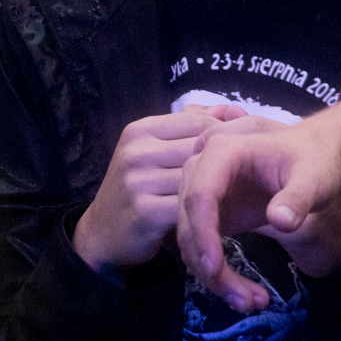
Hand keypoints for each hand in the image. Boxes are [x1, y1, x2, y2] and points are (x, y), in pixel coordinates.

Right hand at [72, 105, 245, 277]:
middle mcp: (136, 151)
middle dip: (224, 162)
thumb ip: (188, 127)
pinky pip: (192, 205)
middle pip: (201, 148)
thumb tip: (229, 108)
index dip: (221, 135)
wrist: (102, 233)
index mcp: (139, 130)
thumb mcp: (152, 150)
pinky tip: (215, 215)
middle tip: (238, 177)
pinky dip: (208, 211)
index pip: (197, 120)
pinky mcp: (146, 211)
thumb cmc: (137, 188)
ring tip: (231, 196)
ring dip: (219, 188)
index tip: (232, 154)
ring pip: (199, 177)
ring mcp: (138, 181)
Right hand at [179, 92, 340, 308]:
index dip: (203, 233)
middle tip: (246, 302)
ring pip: (191, 239)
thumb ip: (299, 197)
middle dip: (211, 266)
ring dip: (214, 276)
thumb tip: (281, 222)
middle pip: (190, 222)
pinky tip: (244, 292)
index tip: (215, 268)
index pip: (200, 195)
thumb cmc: (313, 162)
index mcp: (221, 152)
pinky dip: (217, 271)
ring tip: (253, 302)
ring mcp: (201, 191)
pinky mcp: (209, 212)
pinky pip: (201, 244)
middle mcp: (201, 170)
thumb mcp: (315, 177)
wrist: (312, 157)